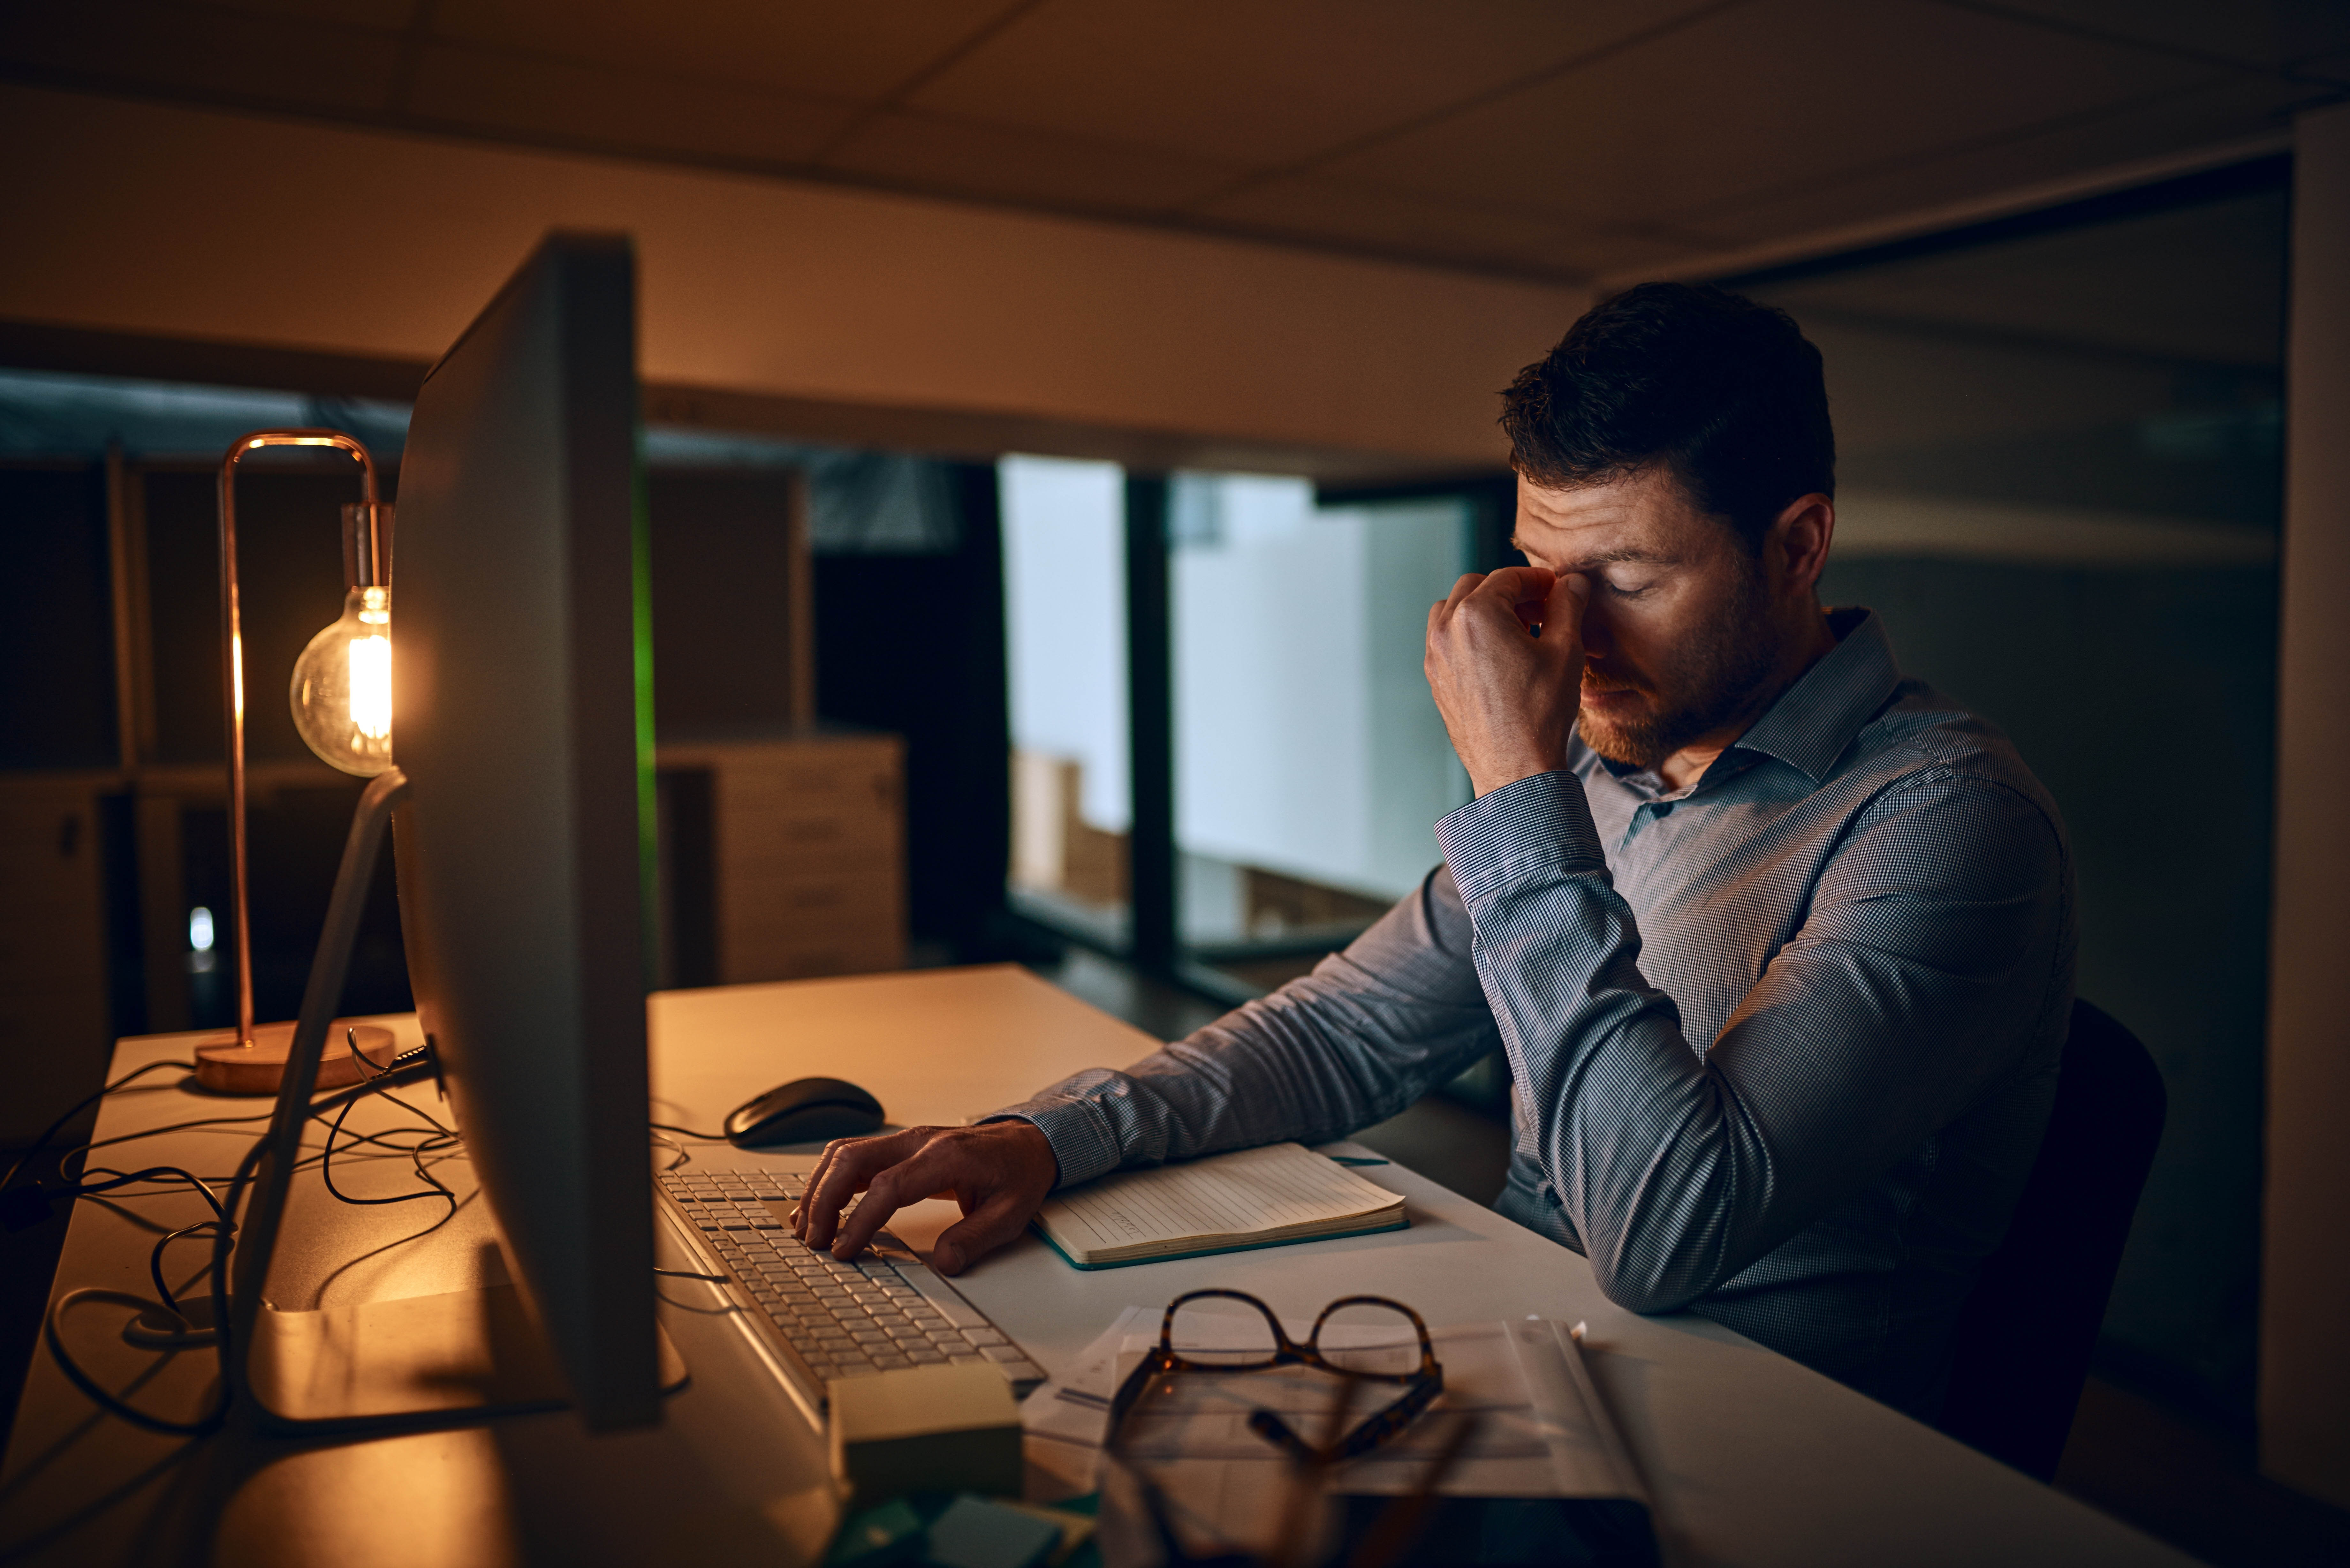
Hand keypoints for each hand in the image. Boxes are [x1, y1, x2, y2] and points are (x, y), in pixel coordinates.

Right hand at [790, 1119, 1059, 1275]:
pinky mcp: (899, 1148)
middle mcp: (918, 1142)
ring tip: (807, 1227)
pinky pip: (853, 1156)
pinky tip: (819, 1206)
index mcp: (946, 1156)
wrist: (1028, 1142)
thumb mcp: (1012, 1213)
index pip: (888, 1186)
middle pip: (852, 1159)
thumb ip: (977, 1238)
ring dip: (820, 1188)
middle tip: (814, 1241)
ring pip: (845, 1153)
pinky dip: (829, 1180)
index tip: (843, 1249)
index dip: (860, 1219)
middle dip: (824, 1200)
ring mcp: (905, 1141)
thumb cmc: (1018, 1173)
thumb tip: (945, 1263)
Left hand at [1424, 566, 1589, 796]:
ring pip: (1455, 611)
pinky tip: (1501, 656)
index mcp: (1476, 614)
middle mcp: (1446, 630)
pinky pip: (1447, 640)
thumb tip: (1572, 582)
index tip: (1558, 590)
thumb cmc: (1540, 713)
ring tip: (1520, 632)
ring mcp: (1435, 656)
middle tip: (1541, 611)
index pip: (1509, 577)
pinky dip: (1471, 635)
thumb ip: (1568, 606)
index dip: (1539, 580)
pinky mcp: (1436, 679)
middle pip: (1476, 587)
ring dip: (1485, 610)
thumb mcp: (1565, 650)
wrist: (1515, 768)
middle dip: (1510, 592)